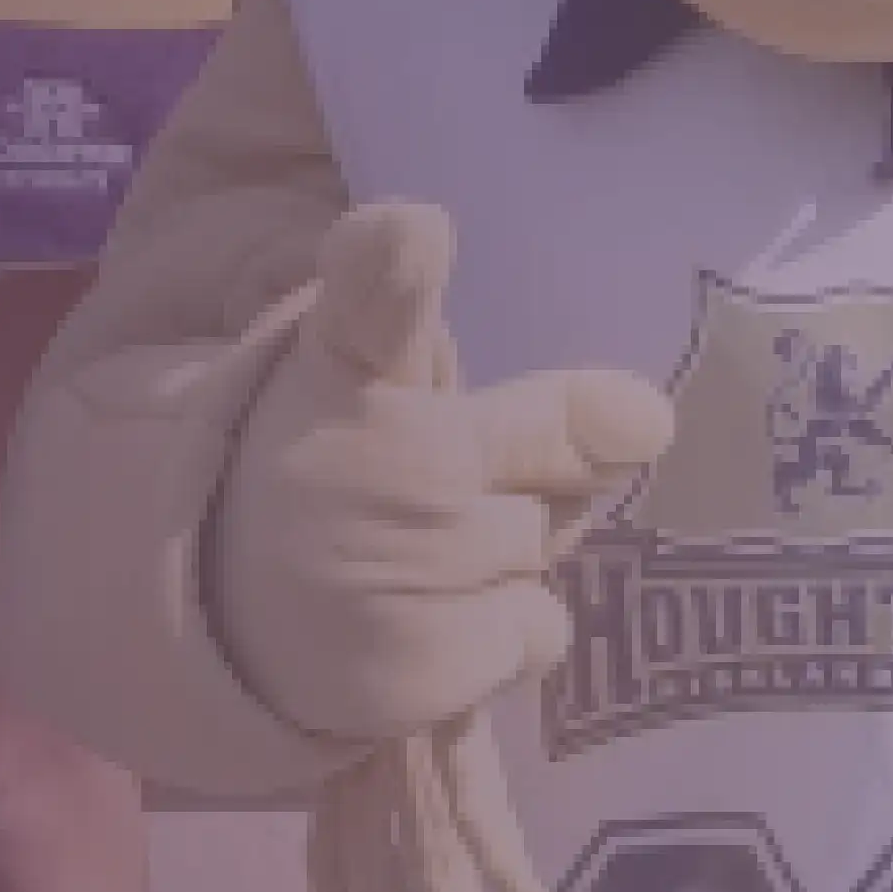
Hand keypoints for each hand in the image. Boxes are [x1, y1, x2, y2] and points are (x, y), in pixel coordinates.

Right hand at [204, 204, 669, 751]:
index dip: (393, 262)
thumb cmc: (338, 474)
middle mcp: (369, 465)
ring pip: (550, 542)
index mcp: (346, 368)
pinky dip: (502, 633)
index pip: (370, 301)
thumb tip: (653, 427)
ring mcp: (402, 573)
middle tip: (436, 489)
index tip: (412, 227)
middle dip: (538, 467)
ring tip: (420, 560)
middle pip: (562, 450)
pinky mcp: (424, 663)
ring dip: (510, 553)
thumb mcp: (380, 382)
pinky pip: (538, 630)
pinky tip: (426, 622)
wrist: (239, 629)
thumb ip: (518, 386)